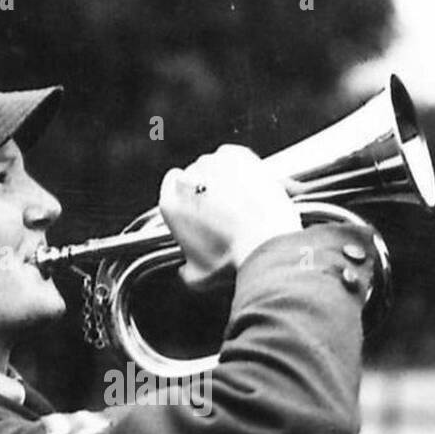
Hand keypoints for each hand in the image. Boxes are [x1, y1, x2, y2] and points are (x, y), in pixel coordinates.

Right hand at [158, 145, 301, 285]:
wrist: (266, 240)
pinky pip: (233, 155)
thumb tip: (186, 271)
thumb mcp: (200, 278)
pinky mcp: (236, 154)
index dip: (184, 198)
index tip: (196, 208)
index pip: (168, 188)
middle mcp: (186, 180)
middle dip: (204, 189)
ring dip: (223, 177)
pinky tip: (249, 183)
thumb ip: (186, 271)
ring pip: (213, 165)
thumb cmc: (232, 259)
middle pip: (191, 176)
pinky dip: (240, 166)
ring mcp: (212, 163)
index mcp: (170, 205)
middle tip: (223, 211)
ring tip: (241, 199)